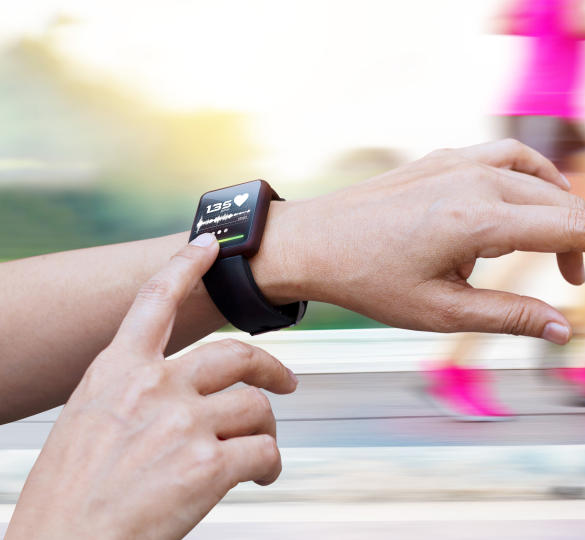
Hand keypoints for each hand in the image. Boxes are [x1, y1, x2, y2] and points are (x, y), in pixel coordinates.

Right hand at [6, 234, 298, 539]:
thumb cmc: (70, 497)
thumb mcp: (86, 422)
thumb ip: (133, 395)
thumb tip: (179, 394)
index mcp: (115, 372)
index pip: (154, 302)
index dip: (185, 268)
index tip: (209, 246)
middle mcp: (153, 387)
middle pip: (235, 355)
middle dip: (269, 367)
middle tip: (285, 381)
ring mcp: (184, 423)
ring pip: (256, 406)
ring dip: (264, 430)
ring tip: (257, 455)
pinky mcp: (210, 463)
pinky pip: (264, 449)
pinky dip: (269, 465)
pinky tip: (259, 477)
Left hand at [262, 139, 584, 343]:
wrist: (312, 241)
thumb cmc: (369, 280)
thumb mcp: (442, 313)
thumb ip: (510, 317)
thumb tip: (565, 329)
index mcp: (479, 220)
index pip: (572, 226)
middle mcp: (476, 181)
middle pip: (564, 204)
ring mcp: (460, 163)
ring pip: (541, 180)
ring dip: (567, 216)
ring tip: (570, 265)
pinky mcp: (445, 159)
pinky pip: (510, 161)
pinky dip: (537, 186)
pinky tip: (534, 213)